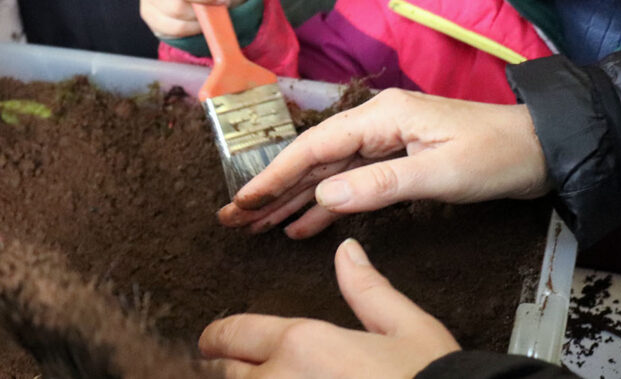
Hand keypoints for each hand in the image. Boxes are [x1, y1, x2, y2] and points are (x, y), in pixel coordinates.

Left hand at [199, 238, 460, 377]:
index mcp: (303, 345)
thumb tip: (348, 254)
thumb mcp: (410, 331)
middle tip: (233, 367)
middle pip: (225, 374)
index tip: (211, 342)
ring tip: (251, 378)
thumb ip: (369, 292)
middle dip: (229, 369)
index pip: (233, 334)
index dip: (217, 338)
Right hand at [218, 89, 548, 238]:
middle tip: (233, 217)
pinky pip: (348, 185)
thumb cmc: (496, 154)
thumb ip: (380, 184)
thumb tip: (323, 195)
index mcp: (379, 117)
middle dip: (271, 189)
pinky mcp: (394, 161)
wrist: (542, 147)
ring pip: (325, 175)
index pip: (313, 148)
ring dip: (290, 201)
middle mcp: (373, 124)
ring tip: (255, 225)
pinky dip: (323, 205)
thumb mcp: (440, 172)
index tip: (243, 199)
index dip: (274, 175)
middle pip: (311, 160)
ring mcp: (382, 143)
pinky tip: (300, 225)